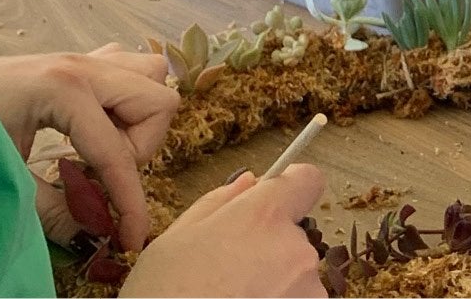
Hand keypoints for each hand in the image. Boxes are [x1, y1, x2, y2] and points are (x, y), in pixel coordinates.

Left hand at [0, 46, 178, 251]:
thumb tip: (93, 233)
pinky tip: (94, 125)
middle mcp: (83, 66)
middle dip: (139, 149)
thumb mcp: (2, 178)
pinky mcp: (76, 59)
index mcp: (64, 89)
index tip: (130, 238)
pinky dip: (125, 99)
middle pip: (157, 102)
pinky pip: (128, 69)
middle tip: (103, 177)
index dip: (130, 203)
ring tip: (103, 146)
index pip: (118, 153)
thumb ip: (52, 210)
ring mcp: (82, 57)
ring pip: (150, 76)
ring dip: (138, 117)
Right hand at [122, 165, 326, 296]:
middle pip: (294, 236)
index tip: (277, 200)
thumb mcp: (174, 240)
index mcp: (264, 217)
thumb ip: (219, 203)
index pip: (306, 182)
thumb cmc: (162, 294)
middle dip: (270, 248)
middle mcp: (296, 249)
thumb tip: (248, 183)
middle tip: (231, 273)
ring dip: (275, 285)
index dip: (290, 190)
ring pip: (297, 276)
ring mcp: (307, 290)